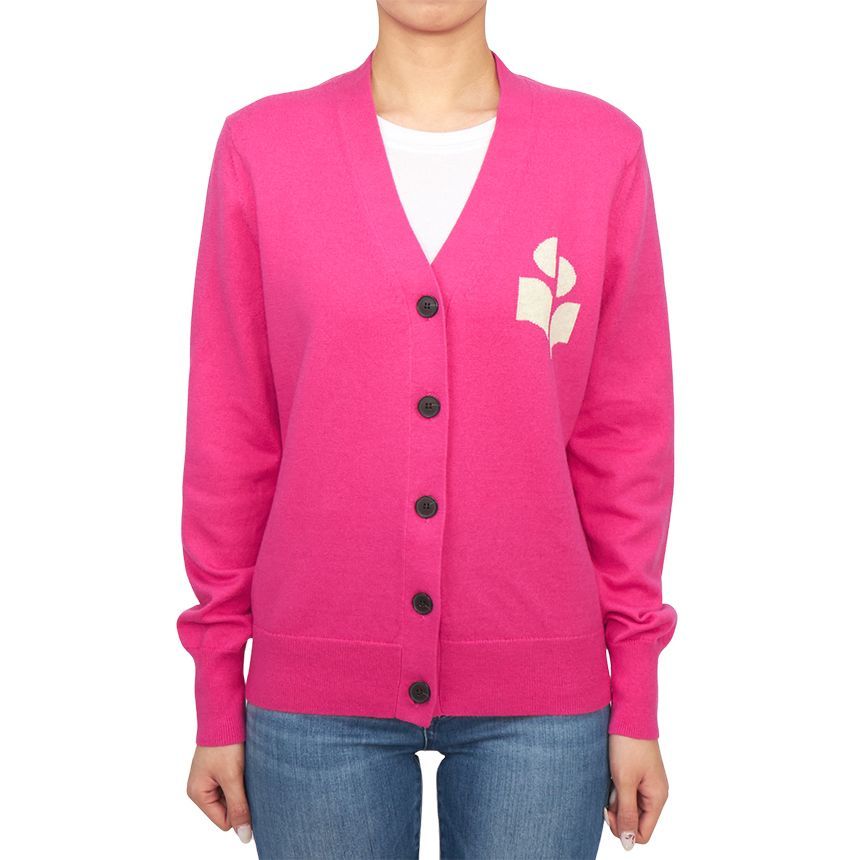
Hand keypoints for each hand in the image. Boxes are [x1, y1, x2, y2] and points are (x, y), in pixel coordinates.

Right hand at [186, 743, 253, 844]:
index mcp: (198, 793)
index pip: (224, 821)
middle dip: (240, 797)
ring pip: (233, 796)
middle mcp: (201, 788)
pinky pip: (234, 783)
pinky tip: (244, 764)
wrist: (225, 713)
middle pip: (228, 809)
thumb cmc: (225, 743)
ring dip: (242, 786)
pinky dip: (241, 777)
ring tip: (244, 768)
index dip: (239, 810)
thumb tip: (244, 837)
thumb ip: (238, 807)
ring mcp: (210, 778)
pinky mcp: (219, 769)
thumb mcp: (232, 777)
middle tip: (245, 776)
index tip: (246, 789)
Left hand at [603, 734, 668, 850]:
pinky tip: (610, 773)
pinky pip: (626, 791)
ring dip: (616, 798)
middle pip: (635, 820)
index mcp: (657, 798)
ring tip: (611, 778)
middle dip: (618, 812)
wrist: (629, 713)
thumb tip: (628, 843)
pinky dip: (616, 787)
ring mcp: (646, 783)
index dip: (623, 828)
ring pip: (628, 805)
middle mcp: (654, 793)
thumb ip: (626, 813)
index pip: (643, 833)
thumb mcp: (624, 781)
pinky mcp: (636, 773)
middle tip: (609, 791)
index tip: (609, 810)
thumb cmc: (628, 745)